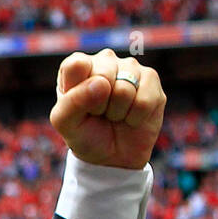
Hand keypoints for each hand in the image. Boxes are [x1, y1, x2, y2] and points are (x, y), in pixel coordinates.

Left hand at [49, 48, 165, 169]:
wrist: (113, 157)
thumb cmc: (85, 134)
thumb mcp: (65, 124)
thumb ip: (71, 102)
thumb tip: (101, 83)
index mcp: (78, 66)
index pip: (77, 65)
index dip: (79, 92)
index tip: (80, 107)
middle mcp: (105, 61)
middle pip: (103, 76)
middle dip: (100, 105)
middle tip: (99, 113)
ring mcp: (130, 68)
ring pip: (125, 89)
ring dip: (118, 112)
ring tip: (114, 115)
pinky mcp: (151, 80)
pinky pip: (144, 100)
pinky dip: (135, 117)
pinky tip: (131, 116)